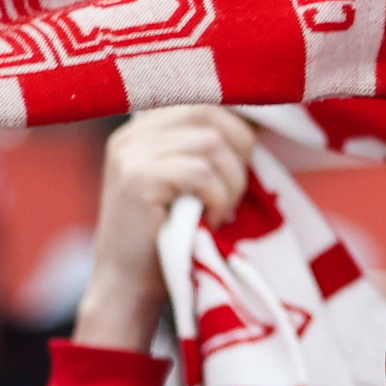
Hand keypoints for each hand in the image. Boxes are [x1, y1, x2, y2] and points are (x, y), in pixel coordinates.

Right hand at [73, 107, 257, 351]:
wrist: (127, 287)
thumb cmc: (165, 238)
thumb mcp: (185, 183)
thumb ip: (204, 148)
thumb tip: (258, 120)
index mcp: (142, 129)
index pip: (202, 98)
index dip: (237, 121)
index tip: (251, 153)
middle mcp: (132, 134)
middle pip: (208, 111)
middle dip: (240, 149)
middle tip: (238, 189)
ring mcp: (131, 155)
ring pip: (210, 142)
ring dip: (231, 180)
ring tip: (223, 210)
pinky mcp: (137, 179)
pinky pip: (200, 172)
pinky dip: (217, 197)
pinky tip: (211, 219)